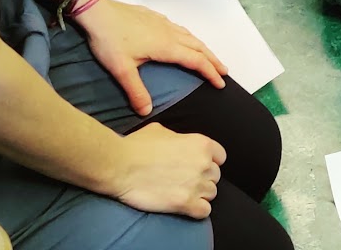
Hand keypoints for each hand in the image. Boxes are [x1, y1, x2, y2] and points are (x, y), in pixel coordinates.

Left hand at [77, 0, 227, 116]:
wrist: (97, 11)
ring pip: (190, 35)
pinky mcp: (153, 16)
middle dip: (213, 60)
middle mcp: (169, 33)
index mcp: (166, 47)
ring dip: (203, 48)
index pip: (196, 61)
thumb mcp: (121, 69)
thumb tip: (146, 112)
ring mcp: (162, 23)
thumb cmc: (109, 40)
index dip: (210, 73)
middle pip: (199, 47)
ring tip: (209, 56)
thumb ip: (136, 91)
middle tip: (224, 71)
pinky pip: (178, 27)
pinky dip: (188, 36)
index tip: (221, 83)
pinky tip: (182, 38)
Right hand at [111, 122, 225, 217]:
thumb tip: (179, 143)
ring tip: (181, 192)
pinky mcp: (186, 203)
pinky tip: (184, 205)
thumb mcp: (161, 130)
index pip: (220, 157)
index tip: (197, 166)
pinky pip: (204, 211)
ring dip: (199, 194)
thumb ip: (179, 137)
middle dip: (202, 178)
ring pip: (211, 194)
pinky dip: (196, 210)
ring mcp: (196, 185)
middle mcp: (203, 164)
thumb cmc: (136, 147)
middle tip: (184, 180)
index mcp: (200, 144)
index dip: (209, 162)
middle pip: (215, 176)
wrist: (120, 165)